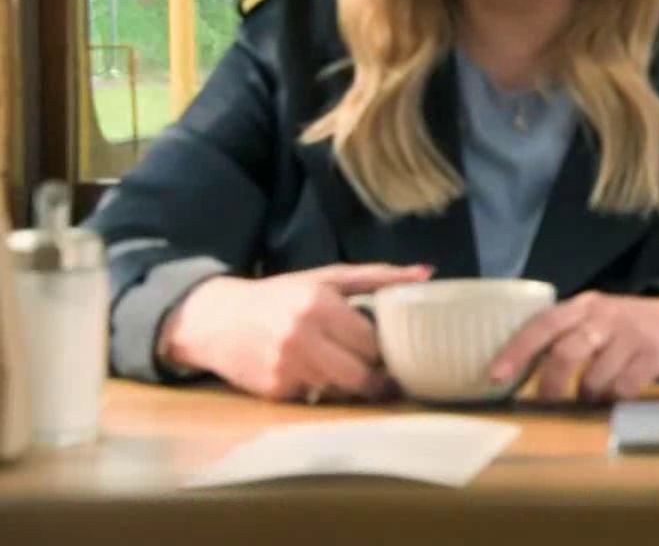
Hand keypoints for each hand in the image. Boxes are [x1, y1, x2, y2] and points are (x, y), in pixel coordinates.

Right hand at [159, 263, 431, 401]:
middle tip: (387, 376)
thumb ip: (378, 276)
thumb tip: (429, 272)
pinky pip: (315, 397)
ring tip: (351, 369)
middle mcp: (301, 338)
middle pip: (361, 376)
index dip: (388, 352)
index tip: (400, 353)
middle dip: (377, 379)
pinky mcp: (274, 391)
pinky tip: (316, 373)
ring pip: (340, 390)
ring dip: (351, 384)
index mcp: (319, 305)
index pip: (372, 344)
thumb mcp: (327, 278)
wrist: (216, 320)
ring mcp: (286, 368)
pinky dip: (322, 389)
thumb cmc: (282, 295)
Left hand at [487, 292, 658, 402]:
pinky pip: (624, 387)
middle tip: (548, 401)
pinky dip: (617, 398)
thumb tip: (526, 371)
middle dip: (551, 383)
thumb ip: (571, 336)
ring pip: (594, 377)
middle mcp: (606, 315)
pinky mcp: (655, 354)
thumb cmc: (638, 329)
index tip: (496, 376)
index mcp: (586, 305)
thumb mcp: (603, 322)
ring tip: (597, 395)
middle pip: (566, 352)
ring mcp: (632, 334)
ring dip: (590, 395)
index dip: (517, 350)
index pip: (543, 324)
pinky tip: (622, 393)